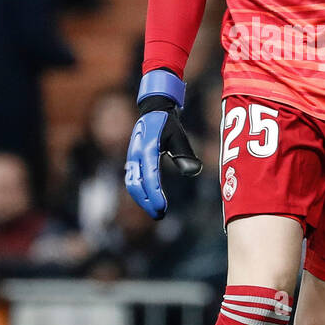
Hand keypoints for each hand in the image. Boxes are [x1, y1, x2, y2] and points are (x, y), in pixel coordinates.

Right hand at [124, 69, 201, 218]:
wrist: (153, 109)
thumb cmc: (168, 123)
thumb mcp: (179, 136)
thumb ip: (184, 153)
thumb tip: (193, 171)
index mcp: (147, 149)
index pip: (150, 177)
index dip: (155, 195)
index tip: (162, 208)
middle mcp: (136, 155)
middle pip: (136, 185)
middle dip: (146, 202)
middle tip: (159, 215)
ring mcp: (132, 158)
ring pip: (132, 184)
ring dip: (142, 200)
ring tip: (156, 211)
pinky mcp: (132, 160)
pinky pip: (132, 180)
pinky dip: (139, 192)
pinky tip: (149, 200)